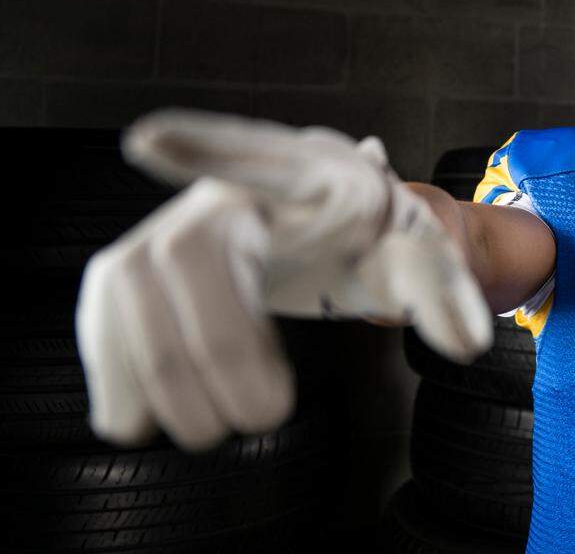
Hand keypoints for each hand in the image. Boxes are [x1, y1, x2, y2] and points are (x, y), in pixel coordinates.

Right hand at [76, 109, 491, 451]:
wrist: (327, 229)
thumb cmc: (371, 235)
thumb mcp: (417, 253)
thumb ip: (443, 289)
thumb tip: (467, 342)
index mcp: (300, 176)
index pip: (255, 154)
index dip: (202, 148)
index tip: (147, 142)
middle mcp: (224, 193)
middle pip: (187, 253)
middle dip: (216, 345)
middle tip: (266, 417)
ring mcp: (174, 226)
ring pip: (130, 283)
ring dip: (160, 370)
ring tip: (210, 433)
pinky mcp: (142, 270)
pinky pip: (104, 309)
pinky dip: (112, 367)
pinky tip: (137, 421)